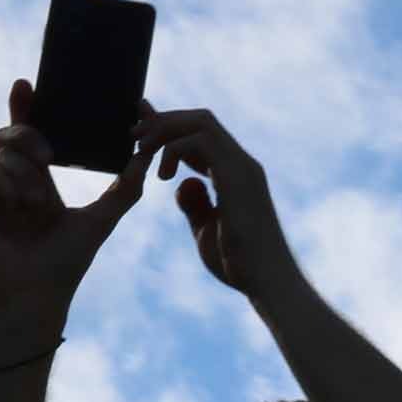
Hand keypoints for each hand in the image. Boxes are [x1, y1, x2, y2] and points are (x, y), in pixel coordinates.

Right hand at [0, 79, 155, 327]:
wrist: (37, 297)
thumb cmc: (67, 264)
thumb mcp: (103, 218)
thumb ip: (127, 185)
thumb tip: (148, 151)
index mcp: (37, 183)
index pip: (31, 136)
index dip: (25, 108)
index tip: (26, 83)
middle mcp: (12, 184)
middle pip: (13, 134)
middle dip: (28, 130)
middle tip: (47, 150)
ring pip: (5, 151)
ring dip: (29, 171)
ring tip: (40, 204)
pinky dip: (14, 186)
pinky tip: (22, 209)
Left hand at [132, 104, 294, 300]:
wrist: (267, 282)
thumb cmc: (239, 263)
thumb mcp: (207, 229)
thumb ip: (195, 204)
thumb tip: (183, 182)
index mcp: (234, 173)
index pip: (201, 133)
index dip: (170, 125)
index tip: (141, 128)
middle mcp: (241, 163)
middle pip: (200, 119)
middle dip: (163, 121)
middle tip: (134, 136)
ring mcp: (242, 168)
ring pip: (201, 123)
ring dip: (166, 130)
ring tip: (143, 152)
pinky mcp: (237, 178)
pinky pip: (201, 143)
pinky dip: (174, 150)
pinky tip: (163, 177)